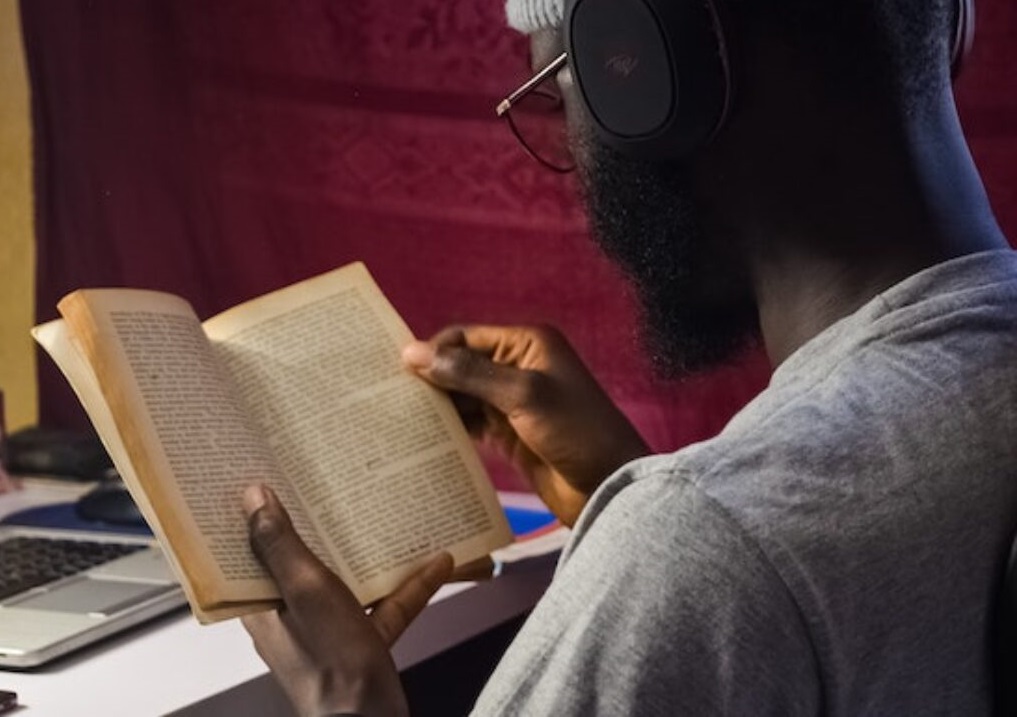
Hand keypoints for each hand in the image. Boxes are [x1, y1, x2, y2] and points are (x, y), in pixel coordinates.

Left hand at [240, 484, 452, 716]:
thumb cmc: (332, 660)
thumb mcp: (304, 591)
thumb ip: (279, 545)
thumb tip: (253, 497)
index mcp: (264, 606)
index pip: (249, 554)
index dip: (255, 518)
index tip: (265, 479)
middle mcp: (292, 617)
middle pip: (302, 561)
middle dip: (320, 524)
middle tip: (330, 481)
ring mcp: (330, 630)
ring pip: (347, 579)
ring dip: (371, 551)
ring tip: (389, 515)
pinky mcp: (364, 642)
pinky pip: (386, 605)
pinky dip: (411, 585)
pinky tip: (439, 561)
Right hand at [403, 325, 648, 526]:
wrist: (609, 487)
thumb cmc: (574, 431)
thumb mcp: (522, 395)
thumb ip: (468, 373)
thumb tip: (412, 353)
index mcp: (526, 343)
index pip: (465, 338)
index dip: (432, 352)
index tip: (394, 374)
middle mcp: (517, 367)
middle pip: (460, 366)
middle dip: (430, 381)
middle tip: (386, 399)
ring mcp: (513, 402)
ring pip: (463, 397)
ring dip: (438, 408)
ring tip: (397, 421)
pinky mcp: (509, 434)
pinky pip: (472, 424)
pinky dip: (452, 430)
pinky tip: (424, 441)